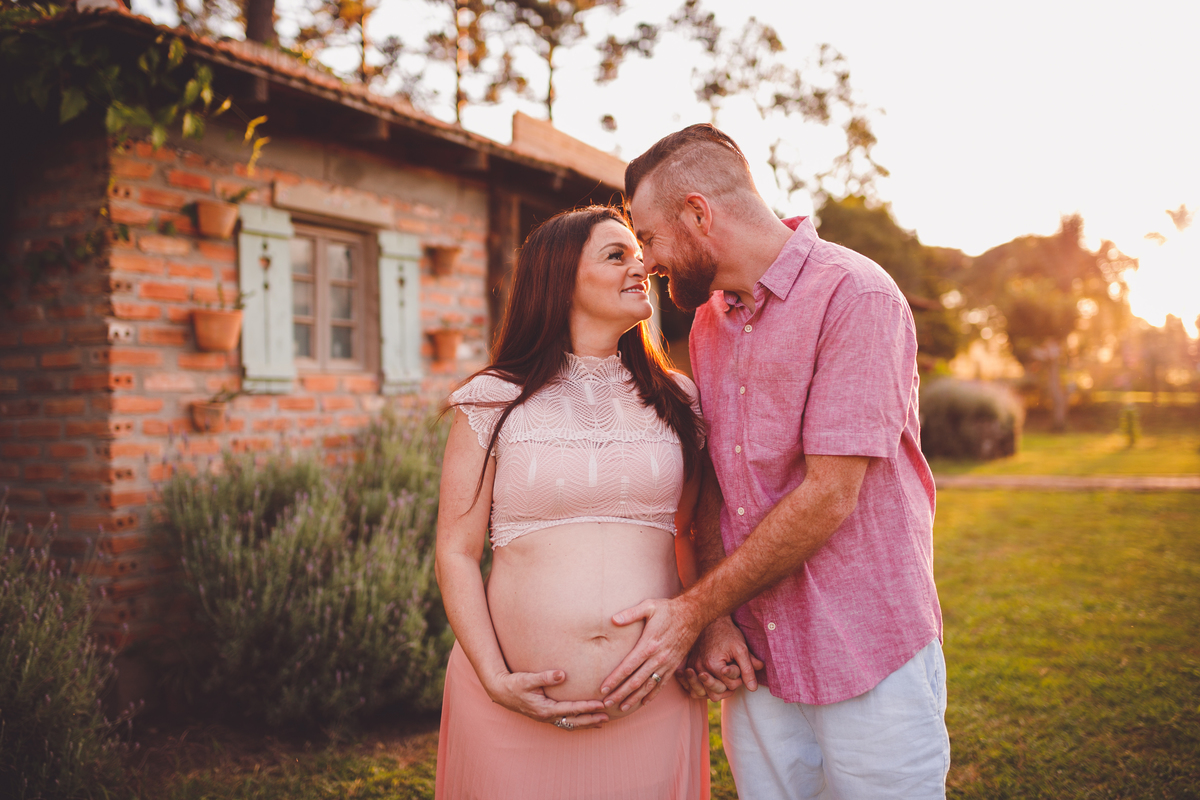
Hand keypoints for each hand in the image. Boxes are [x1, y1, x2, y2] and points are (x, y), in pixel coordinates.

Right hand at [486, 669, 608, 729]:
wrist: (500, 691)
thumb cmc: (514, 684)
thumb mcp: (528, 679)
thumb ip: (545, 677)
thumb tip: (562, 674)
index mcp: (545, 709)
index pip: (571, 709)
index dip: (587, 707)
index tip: (600, 705)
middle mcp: (547, 716)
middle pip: (574, 721)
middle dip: (591, 720)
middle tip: (607, 718)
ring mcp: (546, 717)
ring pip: (570, 723)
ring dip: (585, 723)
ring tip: (600, 722)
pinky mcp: (545, 715)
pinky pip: (565, 721)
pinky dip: (576, 721)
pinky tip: (583, 720)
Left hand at [599, 597, 702, 712]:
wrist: (693, 615)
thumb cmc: (668, 610)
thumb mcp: (649, 606)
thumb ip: (631, 614)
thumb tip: (613, 619)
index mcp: (648, 645)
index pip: (628, 667)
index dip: (614, 679)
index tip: (603, 689)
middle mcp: (657, 658)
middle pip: (635, 681)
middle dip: (620, 694)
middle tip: (606, 704)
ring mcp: (666, 664)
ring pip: (647, 686)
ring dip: (634, 699)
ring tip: (622, 708)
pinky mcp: (673, 666)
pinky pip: (661, 684)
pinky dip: (652, 695)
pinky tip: (643, 703)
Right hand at [678, 616, 763, 700]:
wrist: (711, 621)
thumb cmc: (727, 633)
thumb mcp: (742, 649)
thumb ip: (748, 669)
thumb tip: (753, 688)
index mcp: (712, 664)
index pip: (730, 686)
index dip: (739, 678)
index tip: (738, 664)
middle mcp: (699, 668)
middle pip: (716, 693)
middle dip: (728, 685)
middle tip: (731, 670)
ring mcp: (692, 668)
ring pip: (703, 694)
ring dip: (716, 690)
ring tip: (724, 678)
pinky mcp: (689, 667)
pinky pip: (693, 689)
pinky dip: (704, 689)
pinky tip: (713, 681)